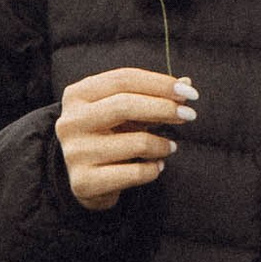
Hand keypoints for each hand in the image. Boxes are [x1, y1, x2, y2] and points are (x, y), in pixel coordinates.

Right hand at [57, 64, 193, 208]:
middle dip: (164, 108)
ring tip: (169, 147)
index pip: (123, 79)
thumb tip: (186, 84)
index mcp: (78, 95)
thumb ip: (151, 96)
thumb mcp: (123, 111)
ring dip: (162, 144)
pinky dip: (154, 169)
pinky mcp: (85, 182)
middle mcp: (71, 121)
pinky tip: (156, 166)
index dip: (159, 83)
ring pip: (136, 142)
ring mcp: (76, 153)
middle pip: (125, 105)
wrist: (84, 179)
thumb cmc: (108, 136)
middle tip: (189, 115)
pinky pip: (135, 172)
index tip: (189, 92)